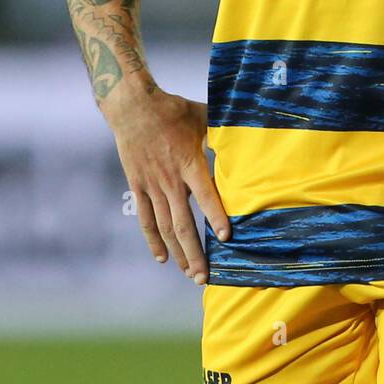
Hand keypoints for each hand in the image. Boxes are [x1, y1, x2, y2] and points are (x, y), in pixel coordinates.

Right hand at [104, 87, 230, 283]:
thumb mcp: (204, 118)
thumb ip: (223, 135)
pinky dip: (153, 240)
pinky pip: (145, 218)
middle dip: (194, 253)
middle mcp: (170, 180)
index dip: (215, 217)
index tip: (226, 238)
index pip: (206, 196)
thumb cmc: (174, 110)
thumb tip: (250, 140)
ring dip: (177, 252)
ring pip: (165, 227)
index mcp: (189, 163)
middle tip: (205, 277)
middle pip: (183, 224)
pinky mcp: (138, 186)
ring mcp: (152, 185)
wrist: (133, 106)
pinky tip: (162, 257)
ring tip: (190, 273)